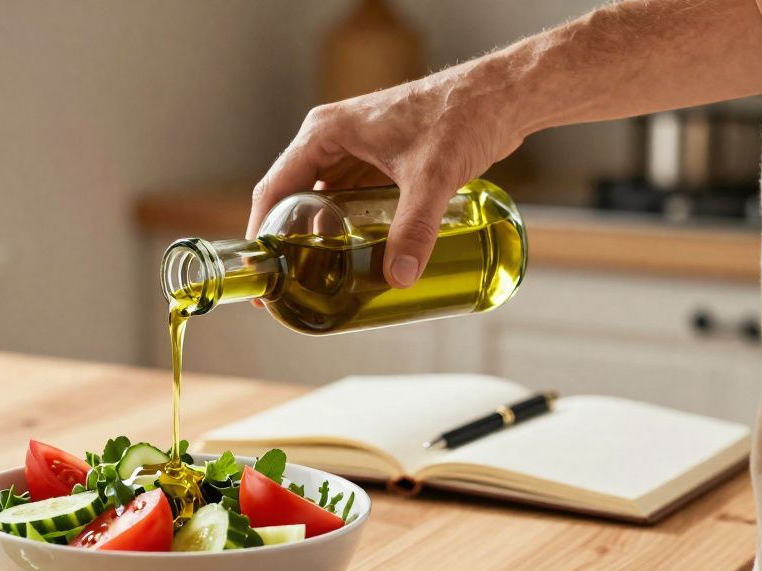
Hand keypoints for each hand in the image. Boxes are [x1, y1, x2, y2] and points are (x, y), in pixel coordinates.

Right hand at [247, 69, 524, 288]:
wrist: (501, 96)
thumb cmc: (462, 115)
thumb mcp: (432, 177)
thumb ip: (414, 229)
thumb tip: (400, 277)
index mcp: (325, 133)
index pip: (275, 188)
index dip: (262, 232)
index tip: (260, 270)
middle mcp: (331, 139)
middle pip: (292, 198)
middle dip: (287, 241)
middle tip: (287, 284)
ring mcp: (354, 150)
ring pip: (319, 200)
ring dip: (316, 236)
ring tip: (313, 277)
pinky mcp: (377, 160)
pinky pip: (346, 199)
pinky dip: (343, 226)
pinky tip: (348, 254)